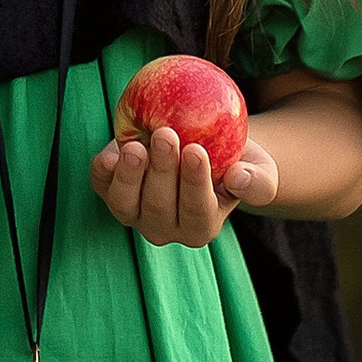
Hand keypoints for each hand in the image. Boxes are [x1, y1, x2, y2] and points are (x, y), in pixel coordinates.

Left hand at [90, 115, 279, 246]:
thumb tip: (239, 179)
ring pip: (125, 204)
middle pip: (159, 207)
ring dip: (129, 176)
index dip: (194, 183)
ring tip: (135, 146)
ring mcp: (135, 212)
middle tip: (166, 134)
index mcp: (200, 227)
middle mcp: (164, 227)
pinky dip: (102, 172)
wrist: (202, 146)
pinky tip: (110, 151)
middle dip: (161, 171)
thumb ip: (258, 181)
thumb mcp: (260, 170)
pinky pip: (101, 186)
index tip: (195, 150)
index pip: (196, 211)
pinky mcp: (112, 190)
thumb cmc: (236, 161)